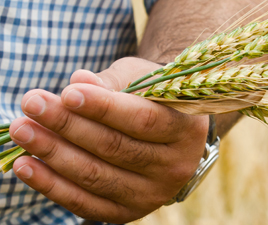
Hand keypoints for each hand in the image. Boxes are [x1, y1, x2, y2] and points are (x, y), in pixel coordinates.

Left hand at [9, 57, 207, 222]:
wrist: (167, 132)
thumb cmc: (150, 97)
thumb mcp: (142, 79)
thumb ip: (112, 82)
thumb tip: (78, 81)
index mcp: (187, 130)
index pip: (143, 120)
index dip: (103, 108)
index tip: (67, 92)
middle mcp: (176, 167)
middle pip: (116, 148)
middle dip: (68, 126)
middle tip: (32, 104)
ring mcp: (153, 194)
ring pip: (97, 176)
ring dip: (53, 153)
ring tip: (22, 130)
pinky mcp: (128, 212)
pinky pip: (86, 204)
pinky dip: (52, 185)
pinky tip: (26, 165)